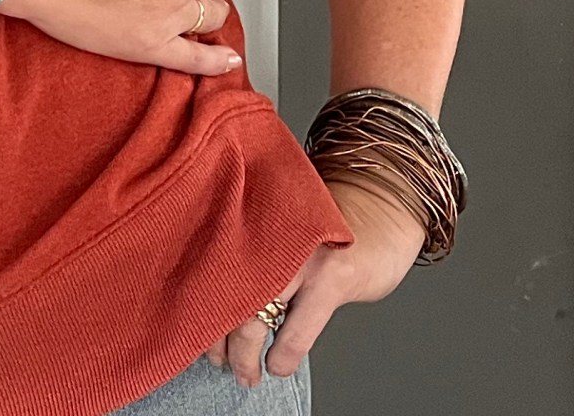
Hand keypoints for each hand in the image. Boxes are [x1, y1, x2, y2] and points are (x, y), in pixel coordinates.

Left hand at [204, 180, 420, 385]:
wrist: (385, 202)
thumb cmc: (331, 218)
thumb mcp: (283, 225)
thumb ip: (253, 250)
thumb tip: (219, 299)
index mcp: (253, 219)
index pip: (206, 267)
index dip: (194, 304)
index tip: (188, 328)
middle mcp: (271, 234)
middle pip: (222, 295)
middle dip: (213, 338)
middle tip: (215, 360)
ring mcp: (302, 256)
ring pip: (252, 318)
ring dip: (243, 355)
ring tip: (245, 372)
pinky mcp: (333, 278)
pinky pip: (296, 331)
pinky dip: (283, 355)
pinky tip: (279, 365)